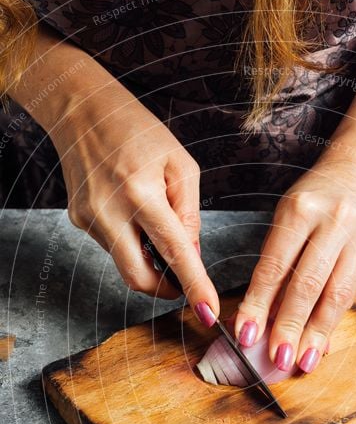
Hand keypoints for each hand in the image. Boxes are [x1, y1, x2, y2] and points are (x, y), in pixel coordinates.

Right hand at [52, 80, 218, 315]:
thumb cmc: (138, 131)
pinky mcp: (79, 221)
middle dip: (165, 289)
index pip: (173, 252)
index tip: (208, 313)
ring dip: (147, 254)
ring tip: (152, 216)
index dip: (193, 286)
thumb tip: (190, 254)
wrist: (82, 110)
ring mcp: (89, 219)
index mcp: (140, 192)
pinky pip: (113, 245)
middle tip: (182, 282)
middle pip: (139, 278)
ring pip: (125, 261)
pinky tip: (131, 209)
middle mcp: (109, 211)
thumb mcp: (180, 164)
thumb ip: (189, 214)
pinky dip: (131, 239)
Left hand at [234, 162, 355, 373]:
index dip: (258, 305)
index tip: (246, 336)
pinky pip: (351, 296)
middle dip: (290, 325)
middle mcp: (335, 221)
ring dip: (316, 333)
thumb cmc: (311, 206)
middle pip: (308, 283)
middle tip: (276, 358)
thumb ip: (274, 270)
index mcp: (301, 210)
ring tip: (302, 361)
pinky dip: (333, 323)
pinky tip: (320, 343)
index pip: (275, 266)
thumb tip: (256, 323)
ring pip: (335, 295)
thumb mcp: (285, 224)